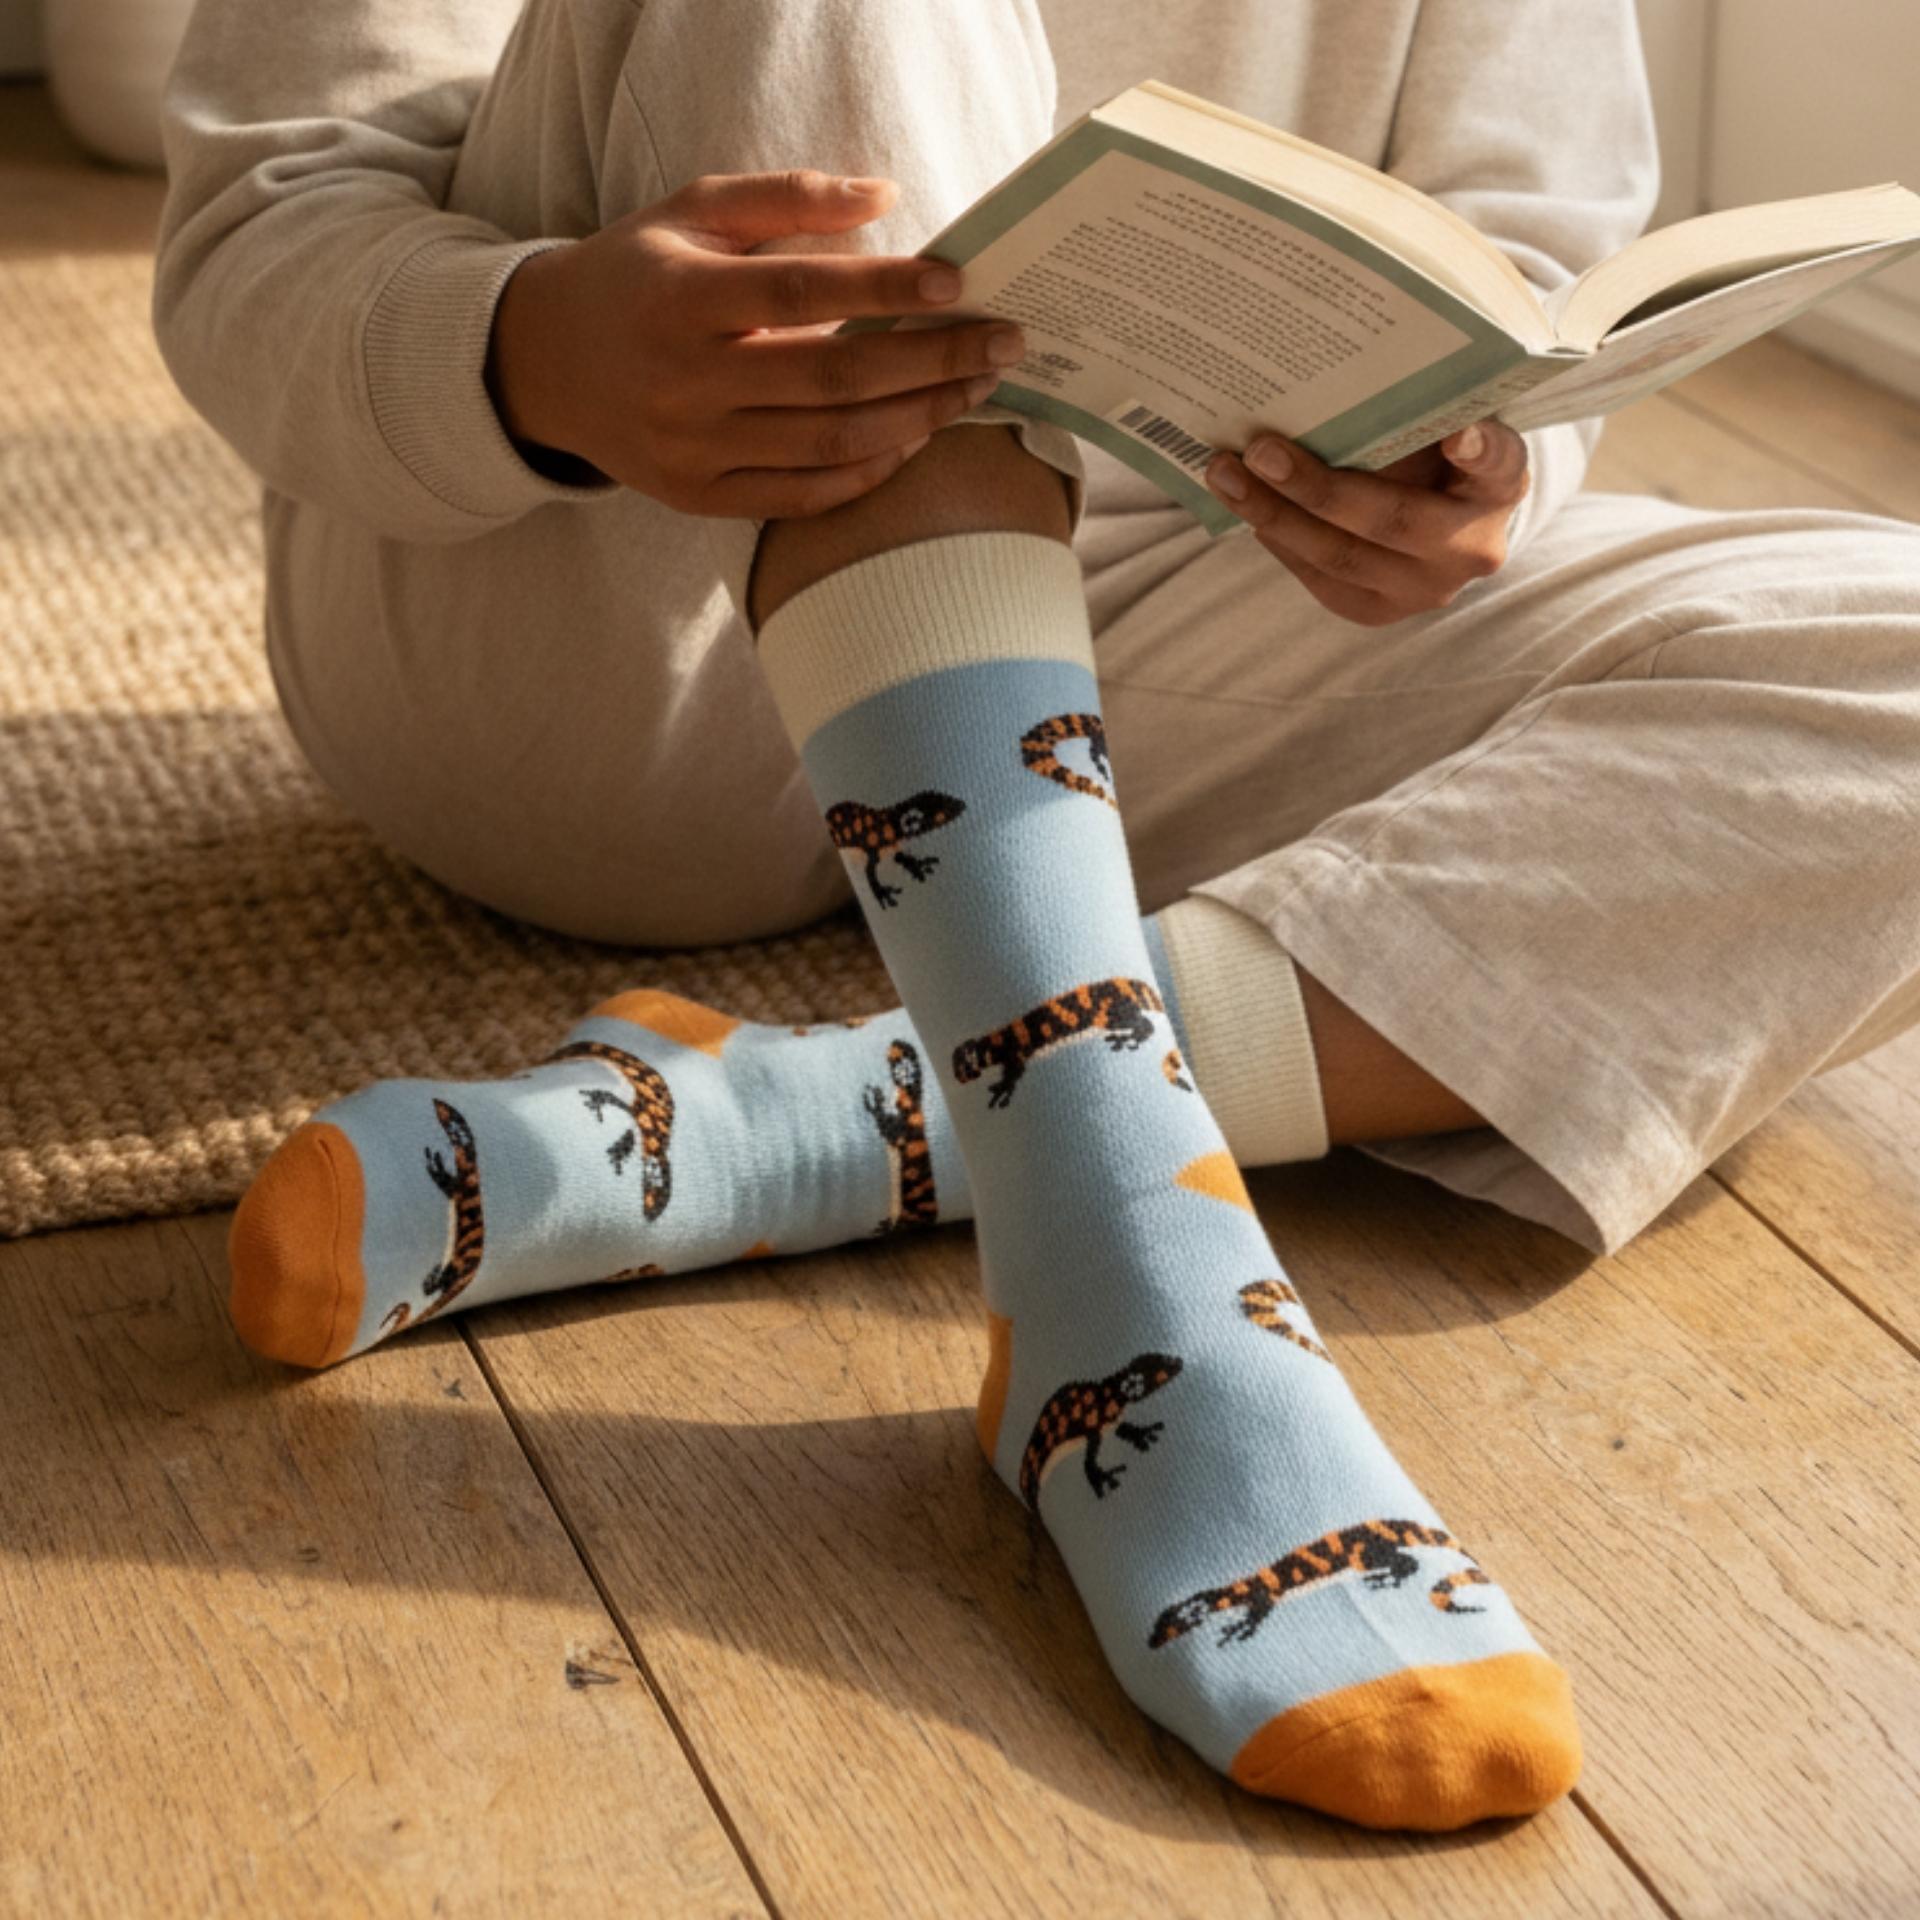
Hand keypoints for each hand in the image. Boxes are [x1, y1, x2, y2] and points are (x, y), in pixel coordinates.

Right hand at [485, 170, 1025, 518]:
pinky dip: (869, 472)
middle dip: (931, 360)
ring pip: (830, 445)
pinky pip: (804, 497)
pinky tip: (915, 436)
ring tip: (974, 388)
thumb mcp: (691, 212)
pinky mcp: (700, 499)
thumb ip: (786, 199)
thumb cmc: (636, 276)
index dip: (885, 288)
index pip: (802, 293)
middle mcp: (686, 381)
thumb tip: (886, 197)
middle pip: (832, 377)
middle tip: (1002, 343)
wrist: (546, 366)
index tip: (957, 282)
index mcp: (682, 298)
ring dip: (917, 418)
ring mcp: (693, 450)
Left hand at [1204, 421, 1530, 626]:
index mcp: (1500, 484)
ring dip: (1273, 515)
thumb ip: (1410, 411)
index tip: (1458, 436)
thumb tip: (1322, 382)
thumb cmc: (1432, 454)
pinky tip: (1244, 505)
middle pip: (1391, 520)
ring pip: (1341, 557)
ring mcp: (1426, 588)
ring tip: (1225, 474)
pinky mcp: (1378, 611)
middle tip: (1260, 450)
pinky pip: (1320, 577)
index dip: (1480, 451)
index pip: (1500, 463)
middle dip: (1317, 486)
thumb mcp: (1436, 425)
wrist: (1437, 526)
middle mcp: (1473, 546)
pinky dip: (1278, 538)